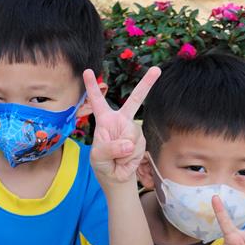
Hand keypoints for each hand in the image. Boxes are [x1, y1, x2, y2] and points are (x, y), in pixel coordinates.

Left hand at [85, 67, 159, 184]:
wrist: (116, 175)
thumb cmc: (102, 163)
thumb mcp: (99, 156)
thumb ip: (110, 149)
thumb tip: (128, 144)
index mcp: (104, 119)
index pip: (98, 100)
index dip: (92, 86)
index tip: (87, 71)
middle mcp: (120, 120)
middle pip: (136, 100)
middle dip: (147, 84)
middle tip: (157, 70)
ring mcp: (132, 129)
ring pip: (133, 134)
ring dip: (124, 150)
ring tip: (117, 157)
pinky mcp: (141, 140)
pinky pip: (138, 146)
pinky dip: (131, 156)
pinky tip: (126, 159)